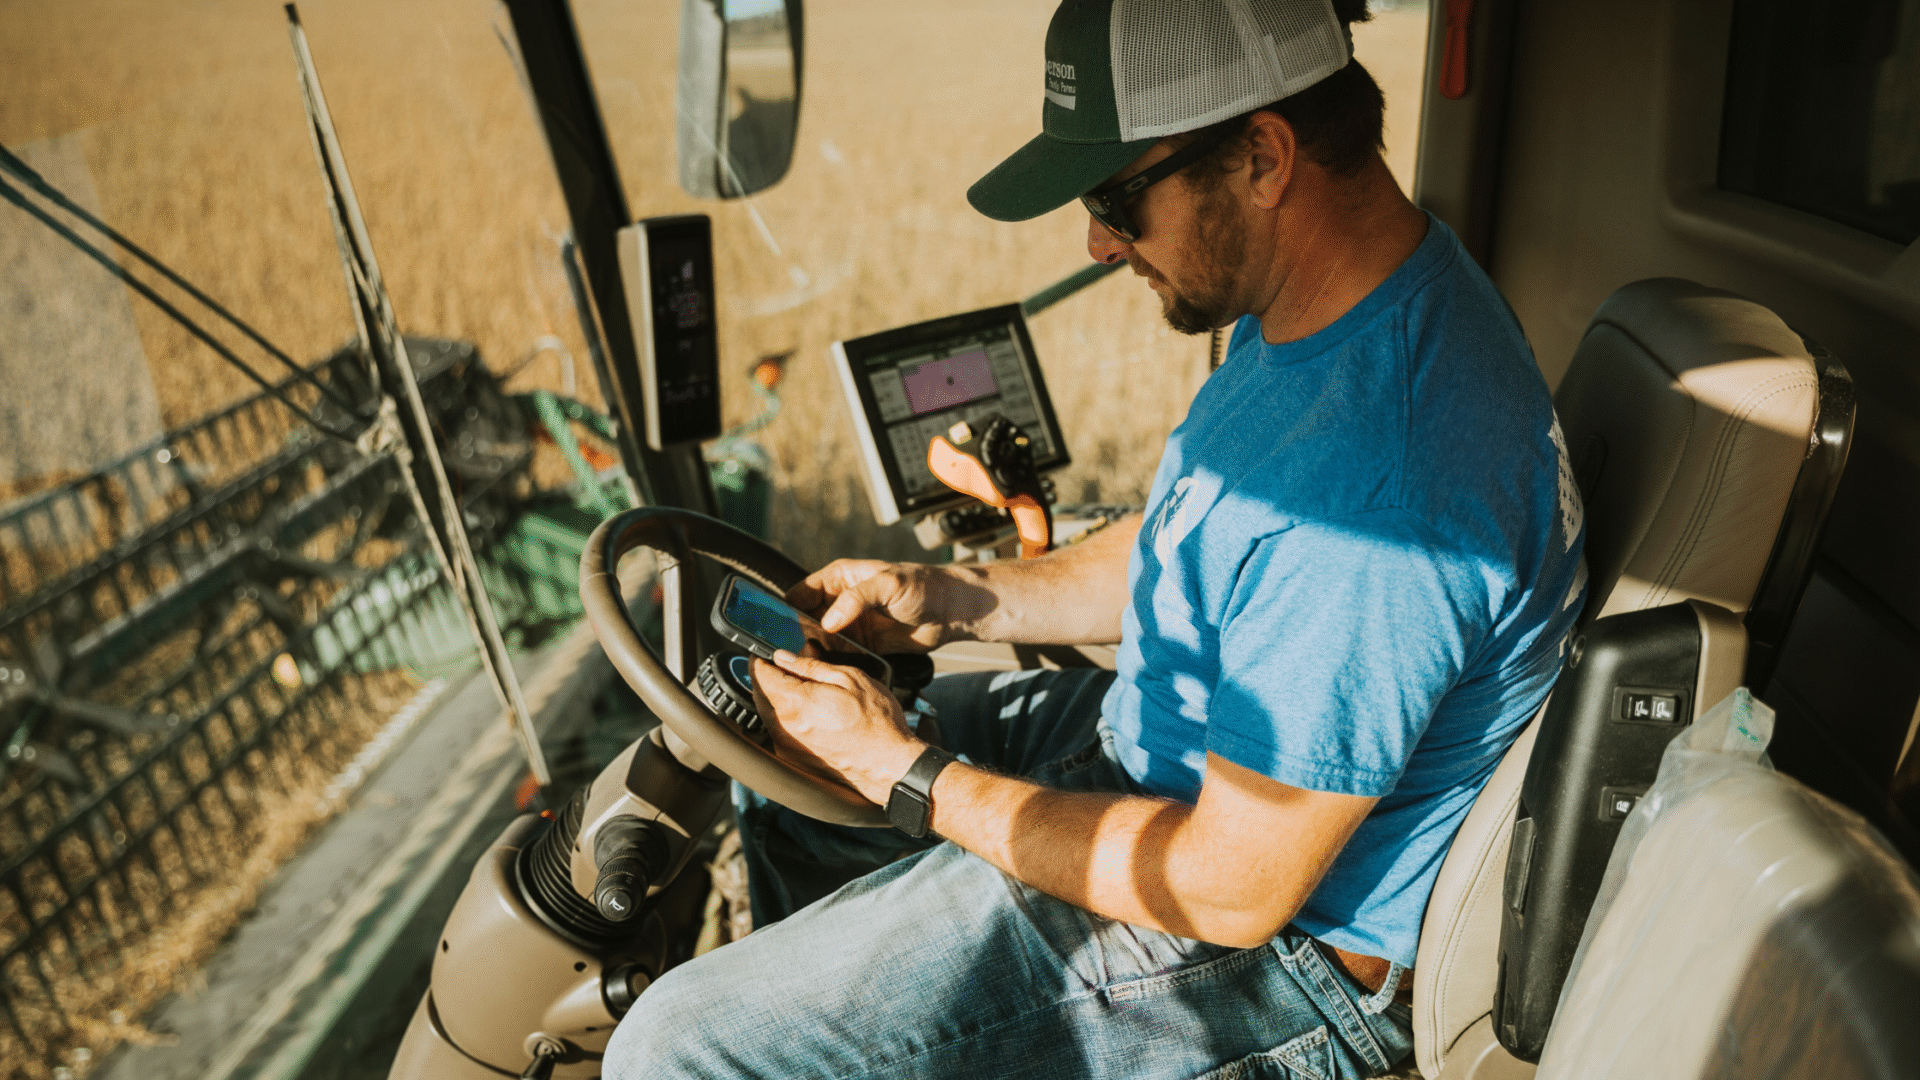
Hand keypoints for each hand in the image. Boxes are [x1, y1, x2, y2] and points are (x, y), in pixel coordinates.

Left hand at [751, 650, 924, 804]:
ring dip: (779, 698)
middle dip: (770, 678)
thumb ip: (811, 667)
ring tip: (807, 691)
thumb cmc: (876, 723)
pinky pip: (779, 731)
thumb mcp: (849, 679)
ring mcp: (786, 746)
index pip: (760, 674)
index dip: (762, 660)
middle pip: (760, 694)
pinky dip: (787, 718)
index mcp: (795, 703)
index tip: (768, 653)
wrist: (888, 765)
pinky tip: (812, 714)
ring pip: (768, 713)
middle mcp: (784, 728)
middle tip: (791, 668)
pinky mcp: (792, 758)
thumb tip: (785, 657)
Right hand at [785, 560, 995, 653]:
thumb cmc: (923, 587)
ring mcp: (851, 625)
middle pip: (805, 620)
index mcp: (840, 578)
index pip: (801, 592)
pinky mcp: (863, 645)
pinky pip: (839, 655)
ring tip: (807, 664)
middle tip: (793, 652)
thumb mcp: (888, 584)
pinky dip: (832, 663)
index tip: (779, 628)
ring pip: (820, 640)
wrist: (951, 612)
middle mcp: (841, 601)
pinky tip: (828, 671)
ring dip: (814, 652)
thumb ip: (856, 599)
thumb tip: (829, 621)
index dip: (788, 609)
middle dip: (797, 635)